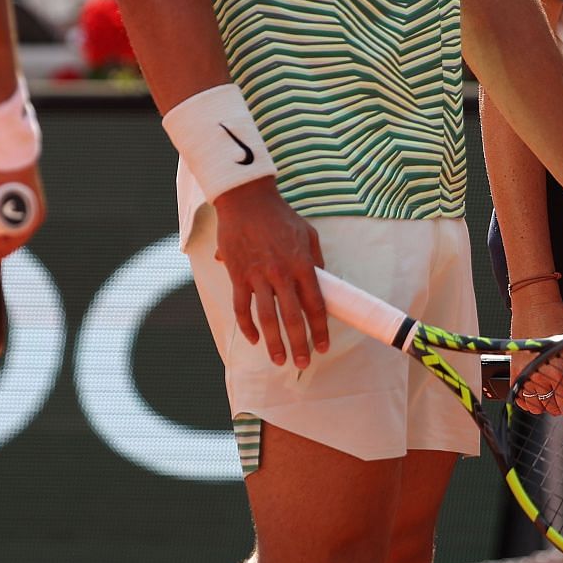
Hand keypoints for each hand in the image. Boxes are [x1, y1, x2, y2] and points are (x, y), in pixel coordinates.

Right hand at [209, 177, 328, 368]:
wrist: (247, 200)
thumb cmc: (280, 216)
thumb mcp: (309, 233)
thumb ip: (317, 260)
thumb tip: (324, 282)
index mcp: (302, 264)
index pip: (315, 304)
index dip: (320, 328)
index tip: (323, 345)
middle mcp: (281, 273)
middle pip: (292, 317)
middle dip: (299, 344)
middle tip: (303, 363)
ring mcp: (257, 276)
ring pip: (266, 318)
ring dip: (273, 343)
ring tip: (279, 360)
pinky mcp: (238, 275)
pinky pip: (241, 307)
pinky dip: (247, 327)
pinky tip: (254, 339)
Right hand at [509, 290, 562, 415]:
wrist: (535, 303)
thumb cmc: (559, 320)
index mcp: (556, 371)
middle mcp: (537, 376)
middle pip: (552, 409)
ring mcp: (523, 374)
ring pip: (535, 407)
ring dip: (546, 403)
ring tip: (553, 392)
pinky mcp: (513, 370)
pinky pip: (519, 398)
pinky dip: (528, 400)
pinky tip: (537, 392)